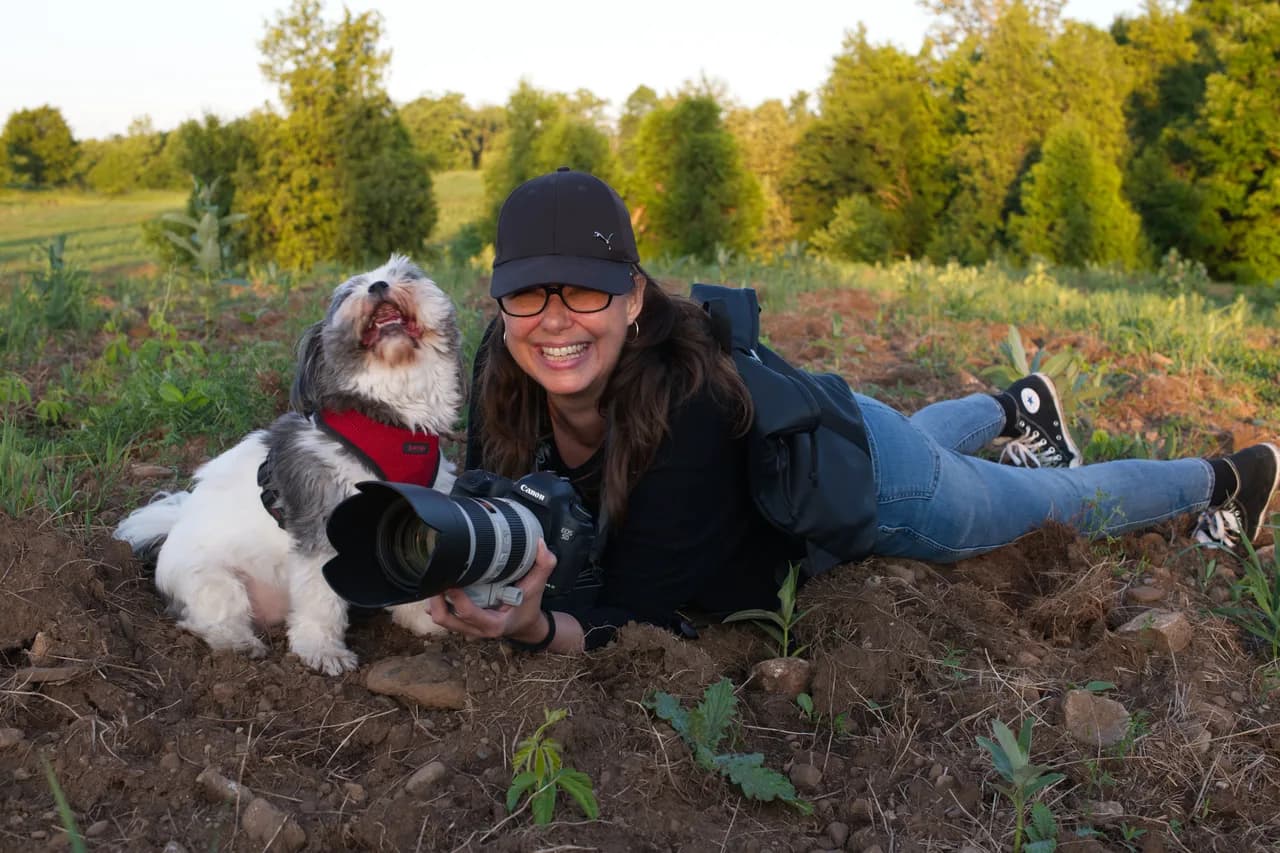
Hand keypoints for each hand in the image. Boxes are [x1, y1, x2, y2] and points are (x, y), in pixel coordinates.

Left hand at [425, 540, 557, 641]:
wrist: (526, 626)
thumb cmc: (529, 606)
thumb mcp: (538, 587)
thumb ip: (543, 565)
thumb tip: (540, 544)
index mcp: (494, 624)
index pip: (468, 614)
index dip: (456, 598)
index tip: (450, 581)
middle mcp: (477, 630)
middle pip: (446, 620)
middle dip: (436, 601)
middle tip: (435, 579)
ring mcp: (467, 630)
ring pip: (441, 620)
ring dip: (434, 602)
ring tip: (433, 580)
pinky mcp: (462, 625)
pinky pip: (443, 618)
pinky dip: (436, 605)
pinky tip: (437, 588)